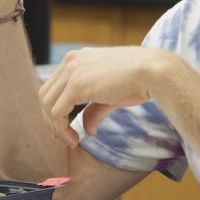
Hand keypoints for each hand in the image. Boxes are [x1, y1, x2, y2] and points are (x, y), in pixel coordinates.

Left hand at [38, 47, 166, 147]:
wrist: (154, 72)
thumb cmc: (139, 81)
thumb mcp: (111, 95)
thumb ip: (94, 110)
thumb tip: (87, 131)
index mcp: (78, 58)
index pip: (54, 86)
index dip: (55, 110)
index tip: (66, 129)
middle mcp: (71, 60)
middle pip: (45, 95)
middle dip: (51, 120)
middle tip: (66, 138)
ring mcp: (72, 71)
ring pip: (47, 104)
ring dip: (55, 127)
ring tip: (71, 141)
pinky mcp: (76, 85)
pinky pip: (56, 112)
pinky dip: (60, 129)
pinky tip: (74, 138)